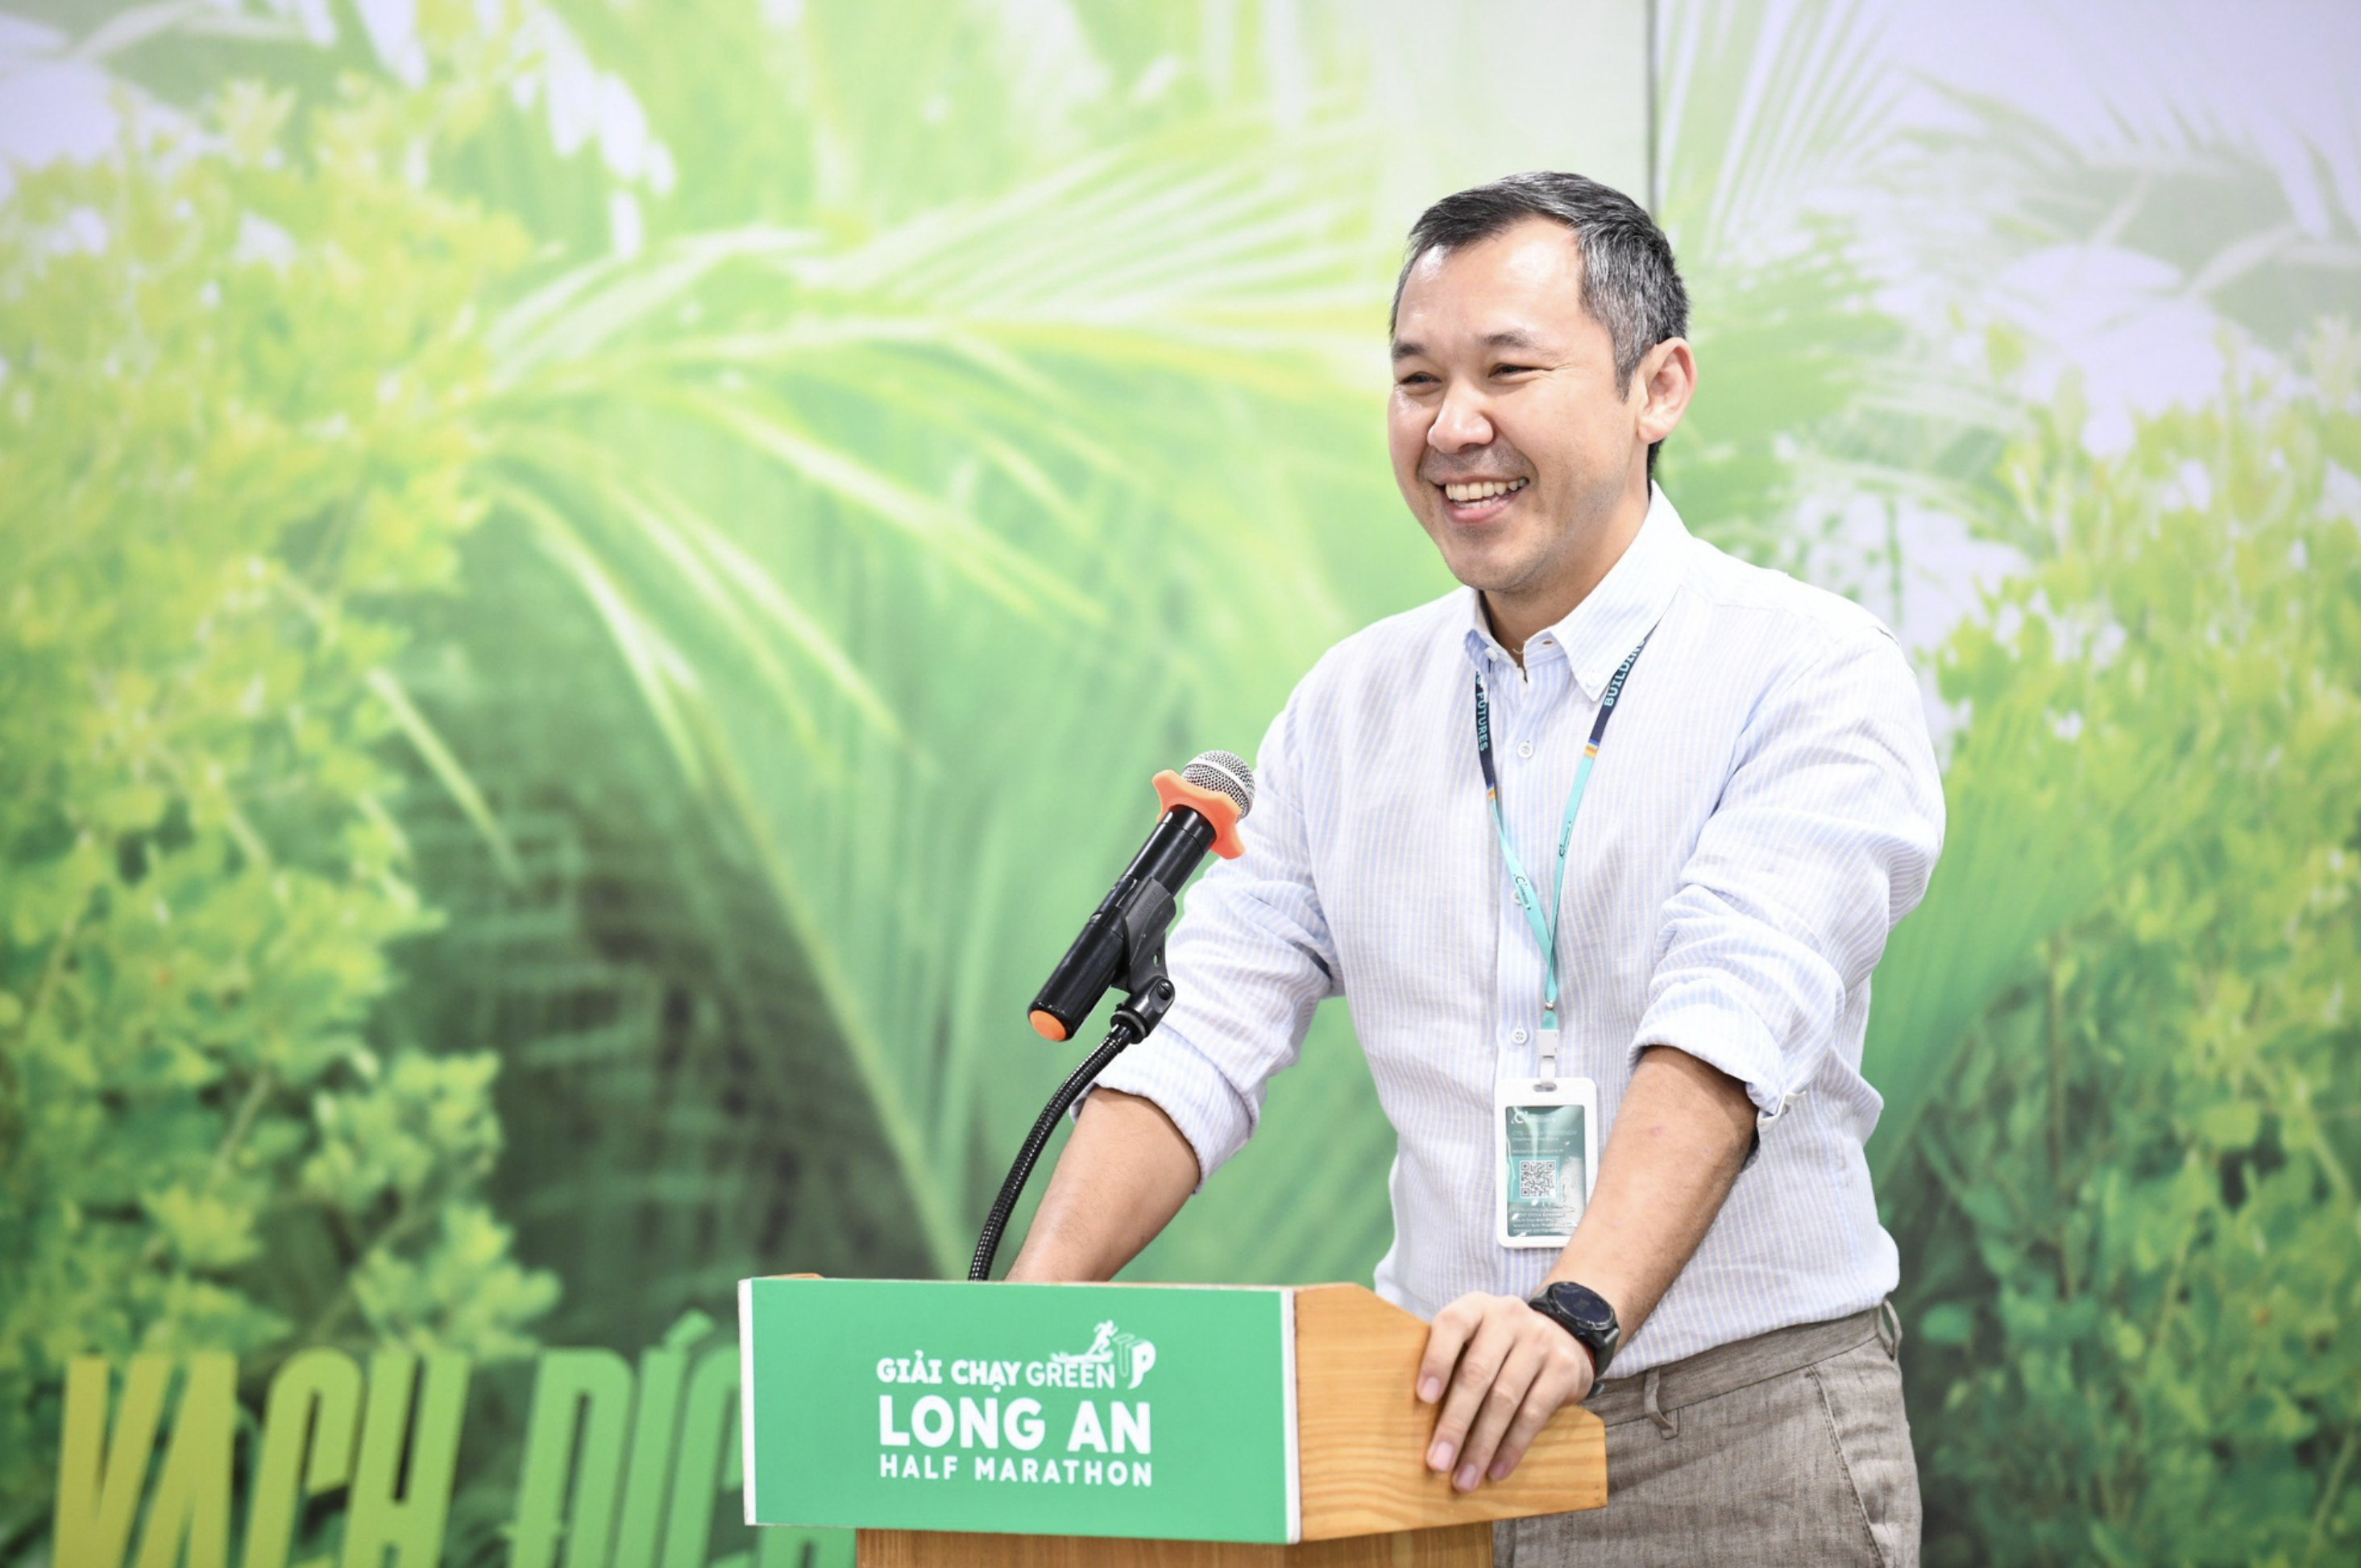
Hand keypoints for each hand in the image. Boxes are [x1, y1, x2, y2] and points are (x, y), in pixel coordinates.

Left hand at [1415, 1292, 1594, 1491]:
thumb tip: (1412, 1419)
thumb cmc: (1499, 1346)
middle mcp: (1508, 1317)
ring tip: (1464, 1478)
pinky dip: (1512, 1446)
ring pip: (1505, 1399)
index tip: (1423, 1398)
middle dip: (1455, 1423)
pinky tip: (1496, 1470)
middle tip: (1437, 1461)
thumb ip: (1450, 1362)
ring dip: (1481, 1445)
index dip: (1436, 1360)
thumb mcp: (1475, 1338)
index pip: (1452, 1324)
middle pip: (1477, 1373)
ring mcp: (1539, 1341)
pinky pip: (1533, 1413)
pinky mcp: (1563, 1370)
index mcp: (1476, 1307)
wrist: (1564, 1335)